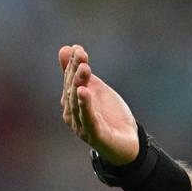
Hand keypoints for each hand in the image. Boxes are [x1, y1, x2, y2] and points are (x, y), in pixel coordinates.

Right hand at [57, 45, 138, 164]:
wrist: (126, 142)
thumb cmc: (108, 115)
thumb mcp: (95, 89)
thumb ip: (80, 72)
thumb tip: (65, 48)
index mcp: (71, 102)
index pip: (70, 80)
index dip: (72, 64)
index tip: (78, 48)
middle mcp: (72, 114)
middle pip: (73, 89)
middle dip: (76, 71)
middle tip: (81, 54)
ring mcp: (82, 125)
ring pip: (78, 102)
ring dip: (80, 83)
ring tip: (84, 68)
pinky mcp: (94, 135)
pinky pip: (88, 119)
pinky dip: (85, 105)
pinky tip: (84, 92)